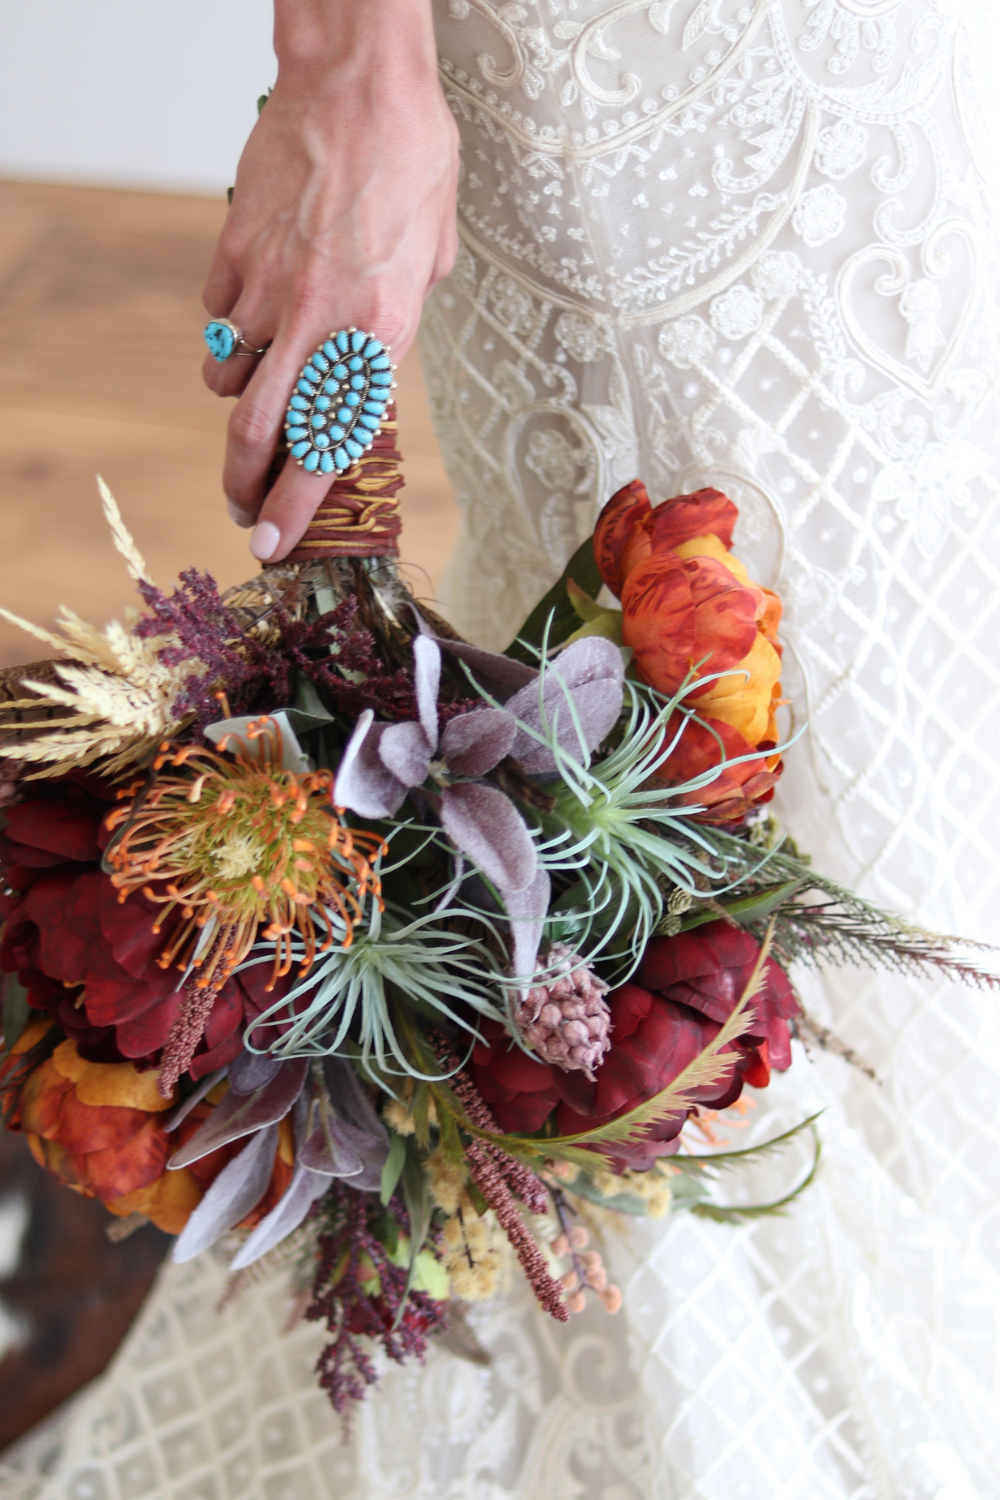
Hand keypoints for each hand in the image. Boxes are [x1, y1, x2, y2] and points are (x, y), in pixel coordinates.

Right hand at [201, 0, 457, 561]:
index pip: (327, 448)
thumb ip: (395, 329)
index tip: (272, 546)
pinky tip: (257, 304)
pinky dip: (231, 329)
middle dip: (243, 484)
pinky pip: (219, 316)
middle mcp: (317, 325)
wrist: (359, 85)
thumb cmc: (412, 167)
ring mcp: (267, 289)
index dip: (294, 509)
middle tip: (242, 506)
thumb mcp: (430, 265)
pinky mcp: (233, 253)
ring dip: (240, 398)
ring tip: (261, 381)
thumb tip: (368, 371)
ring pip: (230, 378)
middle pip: (259, 434)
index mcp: (378, 336)